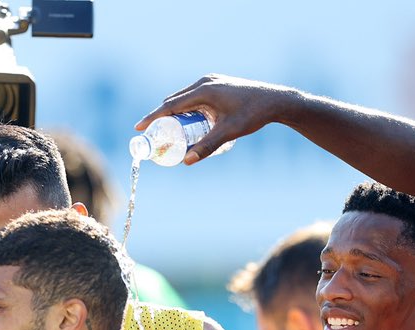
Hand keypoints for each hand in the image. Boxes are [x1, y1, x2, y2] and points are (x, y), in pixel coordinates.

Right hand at [135, 75, 295, 163]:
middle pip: (174, 101)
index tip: (138, 128)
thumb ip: (207, 147)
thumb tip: (186, 162)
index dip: (152, 117)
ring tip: (165, 131)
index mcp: (203, 90)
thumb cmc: (253, 115)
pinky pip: (194, 96)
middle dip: (160, 118)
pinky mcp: (217, 85)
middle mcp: (205, 82)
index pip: (170, 105)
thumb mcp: (228, 132)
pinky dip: (185, 108)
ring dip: (173, 112)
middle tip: (150, 135)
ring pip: (184, 98)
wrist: (275, 100)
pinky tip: (185, 120)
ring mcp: (211, 81)